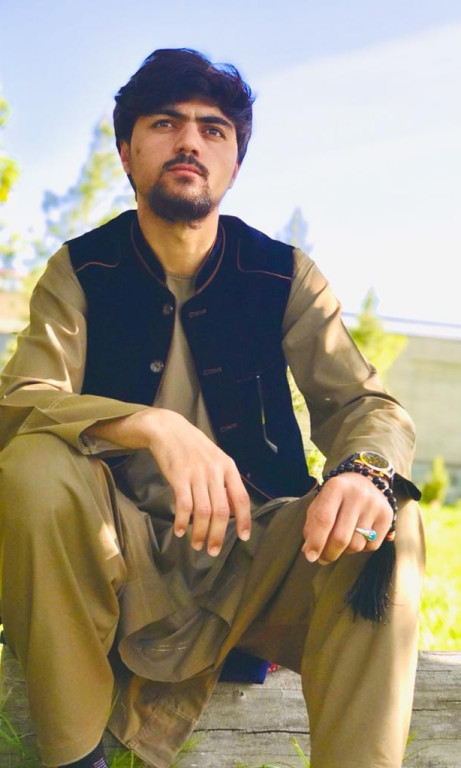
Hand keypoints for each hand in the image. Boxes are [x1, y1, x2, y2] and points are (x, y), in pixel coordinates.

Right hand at [145, 409, 250, 554]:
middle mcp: (215, 471)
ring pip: (203, 511)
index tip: (243, 538)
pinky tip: (180, 531)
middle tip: (213, 551)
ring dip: (200, 532)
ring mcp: (197, 473)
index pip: (241, 498)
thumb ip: (225, 483)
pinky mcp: (178, 476)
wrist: (169, 429)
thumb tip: (233, 511)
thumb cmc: (194, 448)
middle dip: (218, 535)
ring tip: (197, 545)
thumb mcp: (216, 459)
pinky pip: (184, 504)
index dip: (244, 520)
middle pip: (221, 510)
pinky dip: (182, 521)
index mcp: (228, 467)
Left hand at [301, 472, 392, 563]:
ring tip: (339, 544)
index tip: (310, 557)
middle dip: (329, 553)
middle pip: (341, 537)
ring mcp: (374, 504)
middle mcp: (357, 494)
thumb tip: (310, 553)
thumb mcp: (320, 503)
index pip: (324, 520)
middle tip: (322, 559)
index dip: (316, 542)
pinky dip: (361, 548)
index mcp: (336, 487)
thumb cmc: (336, 497)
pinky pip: (372, 546)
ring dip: (344, 551)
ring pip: (356, 545)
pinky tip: (356, 537)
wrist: (365, 480)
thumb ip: (313, 526)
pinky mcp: (387, 515)